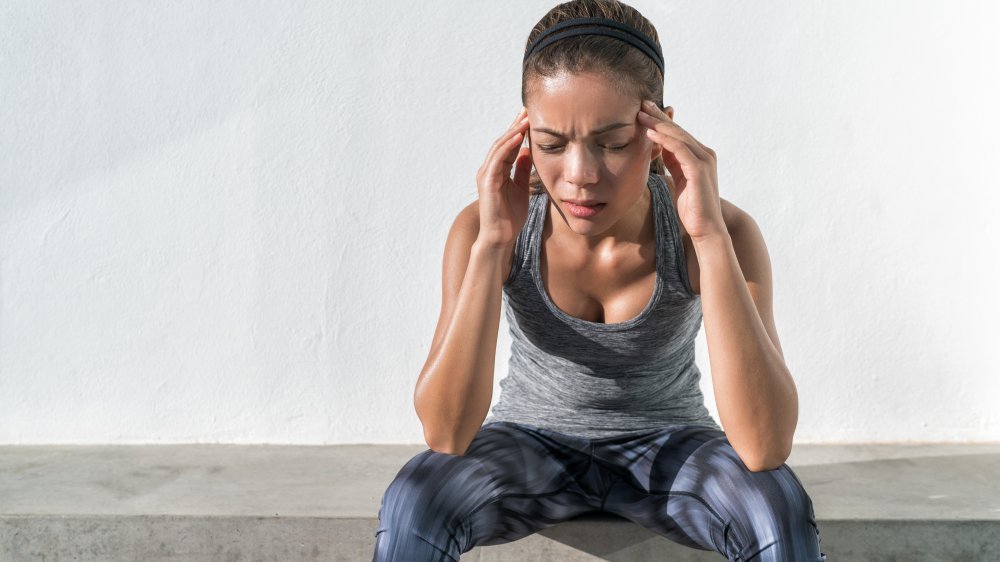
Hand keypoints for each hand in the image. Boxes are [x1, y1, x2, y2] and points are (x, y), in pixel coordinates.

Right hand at [475, 106, 532, 247]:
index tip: (530, 116)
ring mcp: (487, 175)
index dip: (519, 130)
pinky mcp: (488, 183)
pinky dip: (508, 147)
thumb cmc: (510, 217)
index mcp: (498, 171)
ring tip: (525, 118)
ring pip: (499, 147)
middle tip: (527, 109)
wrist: (500, 238)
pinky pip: (498, 160)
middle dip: (515, 125)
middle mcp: (489, 170)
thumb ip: (523, 171)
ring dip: (512, 131)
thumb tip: (529, 151)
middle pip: (503, 142)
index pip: (508, 145)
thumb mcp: (521, 189)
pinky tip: (519, 136)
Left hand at [637, 100, 724, 240]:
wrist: (706, 229)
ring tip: (641, 115)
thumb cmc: (691, 209)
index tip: (644, 112)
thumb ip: (673, 164)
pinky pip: (679, 149)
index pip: (677, 134)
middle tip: (641, 104)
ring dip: (658, 124)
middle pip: (677, 130)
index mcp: (699, 156)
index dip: (660, 122)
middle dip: (658, 117)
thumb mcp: (679, 180)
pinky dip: (664, 139)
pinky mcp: (699, 169)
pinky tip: (650, 133)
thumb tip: (660, 150)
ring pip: (678, 136)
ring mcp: (703, 160)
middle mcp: (704, 154)